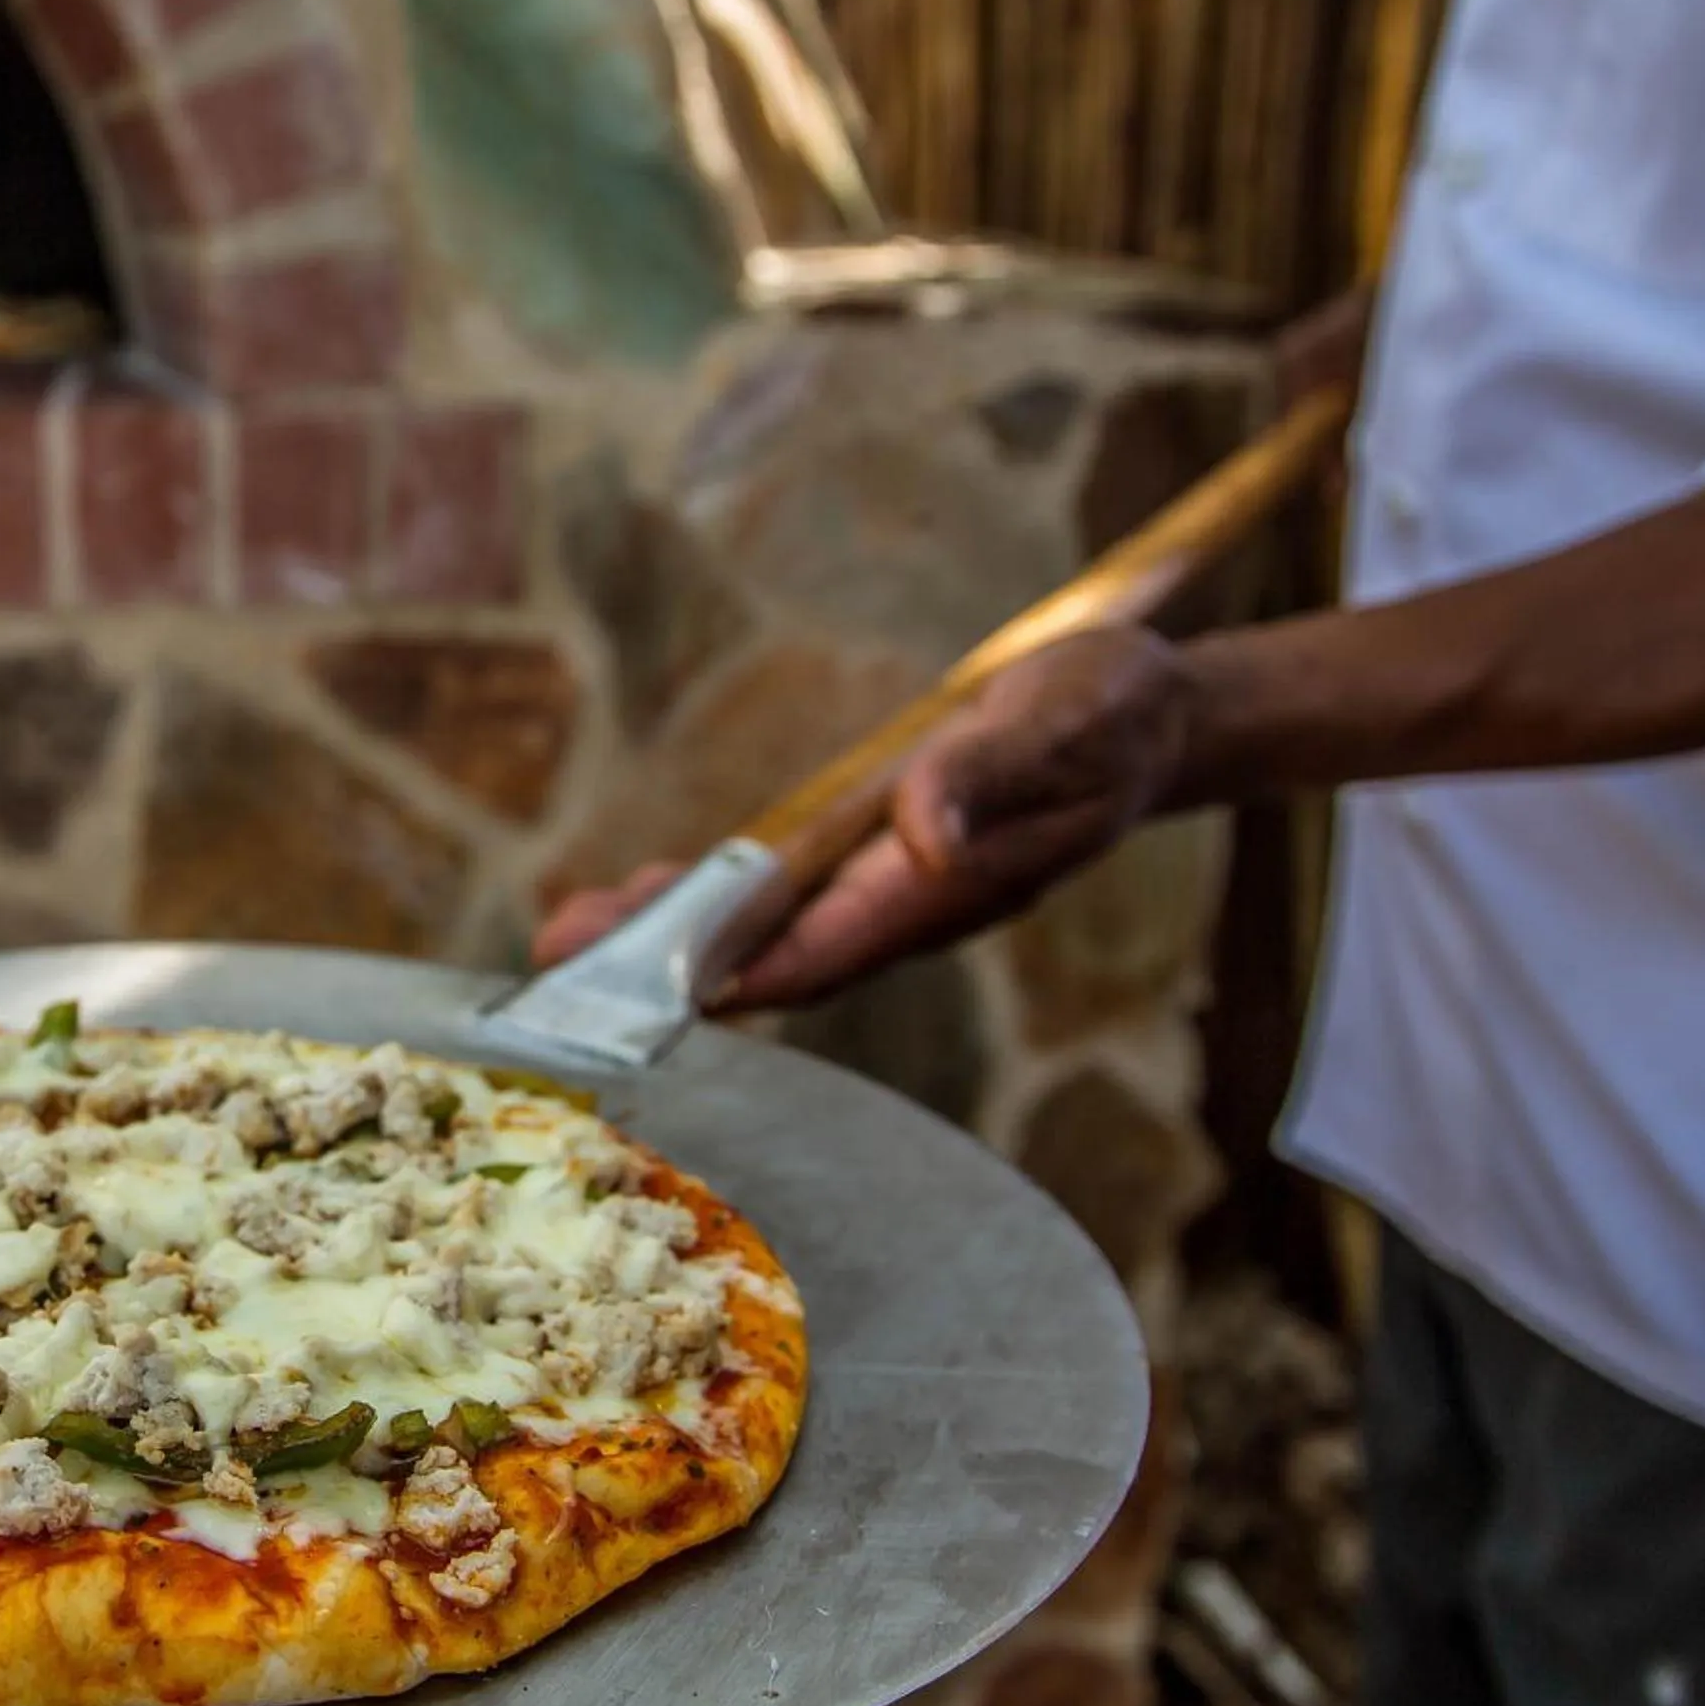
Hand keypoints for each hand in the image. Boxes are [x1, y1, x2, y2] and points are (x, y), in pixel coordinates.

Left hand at [533, 626, 1203, 1009]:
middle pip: (771, 956)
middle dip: (667, 969)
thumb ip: (994, 778)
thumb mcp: (1064, 722)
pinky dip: (704, 900)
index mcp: (949, 886)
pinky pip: (774, 895)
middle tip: (560, 971)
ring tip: (565, 936)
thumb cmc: (1108, 714)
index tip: (659, 991)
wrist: (1145, 716)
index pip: (831, 946)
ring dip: (664, 938)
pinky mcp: (870, 857)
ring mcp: (884, 889)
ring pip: (761, 932)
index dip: (743, 970)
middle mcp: (904, 905)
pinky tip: (641, 901)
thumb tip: (927, 834)